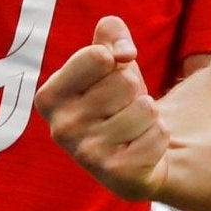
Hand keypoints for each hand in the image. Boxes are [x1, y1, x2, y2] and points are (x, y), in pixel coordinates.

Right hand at [36, 17, 168, 200]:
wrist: (138, 155)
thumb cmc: (119, 101)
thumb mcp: (111, 62)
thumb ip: (111, 36)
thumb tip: (123, 51)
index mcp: (50, 96)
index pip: (99, 56)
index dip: (117, 60)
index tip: (111, 76)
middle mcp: (61, 128)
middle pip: (126, 82)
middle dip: (135, 91)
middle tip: (124, 109)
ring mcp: (87, 155)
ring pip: (146, 108)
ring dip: (150, 116)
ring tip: (134, 128)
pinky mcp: (116, 175)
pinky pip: (159, 135)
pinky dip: (159, 137)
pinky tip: (142, 148)